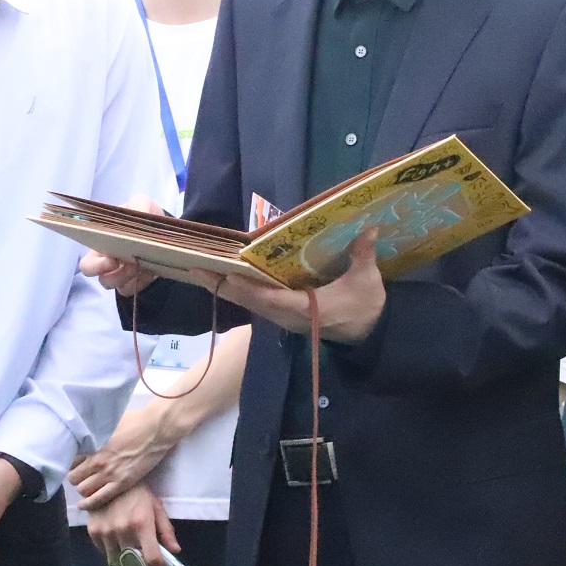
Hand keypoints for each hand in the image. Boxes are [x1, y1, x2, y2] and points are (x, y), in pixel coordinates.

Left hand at [71, 408, 180, 511]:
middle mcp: (97, 460)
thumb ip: (94, 434)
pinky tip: (84, 505)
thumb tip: (84, 437)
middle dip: (76, 477)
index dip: (73, 464)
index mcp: (93, 445)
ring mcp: (109, 473)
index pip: (70, 461)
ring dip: (84, 488)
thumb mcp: (109, 423)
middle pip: (73, 478)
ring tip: (89, 486)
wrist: (156, 430)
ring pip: (83, 490)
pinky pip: (98, 499)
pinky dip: (88, 504)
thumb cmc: (134, 422)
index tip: (77, 465)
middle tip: (83, 476)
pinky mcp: (121, 483)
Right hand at [80, 194, 166, 295]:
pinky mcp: (136, 282)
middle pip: (102, 280)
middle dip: (116, 276)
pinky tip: (150, 270)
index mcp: (101, 245)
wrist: (163, 228)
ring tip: (142, 265)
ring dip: (130, 278)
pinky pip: (134, 289)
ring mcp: (122, 274)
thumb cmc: (142, 215)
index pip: (88, 265)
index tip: (112, 260)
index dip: (96, 267)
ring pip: (119, 287)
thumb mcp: (141, 203)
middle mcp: (107, 263)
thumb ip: (137, 207)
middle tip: (132, 265)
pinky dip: (142, 282)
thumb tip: (134, 223)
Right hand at [86, 484, 178, 565]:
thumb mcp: (156, 507)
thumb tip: (175, 552)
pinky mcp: (93, 533)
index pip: (151, 559)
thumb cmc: (138, 493)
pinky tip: (119, 557)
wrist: (107, 480)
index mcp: (142, 524)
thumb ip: (166, 530)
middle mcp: (123, 531)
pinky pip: (104, 555)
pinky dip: (113, 560)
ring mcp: (106, 533)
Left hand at [214, 228, 384, 343]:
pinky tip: (227, 279)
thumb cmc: (365, 308)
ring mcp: (285, 318)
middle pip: (250, 302)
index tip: (226, 274)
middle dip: (223, 285)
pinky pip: (256, 304)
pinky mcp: (284, 316)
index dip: (248, 287)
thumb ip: (363, 256)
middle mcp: (288, 316)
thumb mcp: (368, 282)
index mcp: (306, 308)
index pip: (271, 299)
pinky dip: (240, 291)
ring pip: (250, 304)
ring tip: (203, 272)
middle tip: (197, 269)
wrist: (368, 336)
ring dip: (226, 289)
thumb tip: (367, 228)